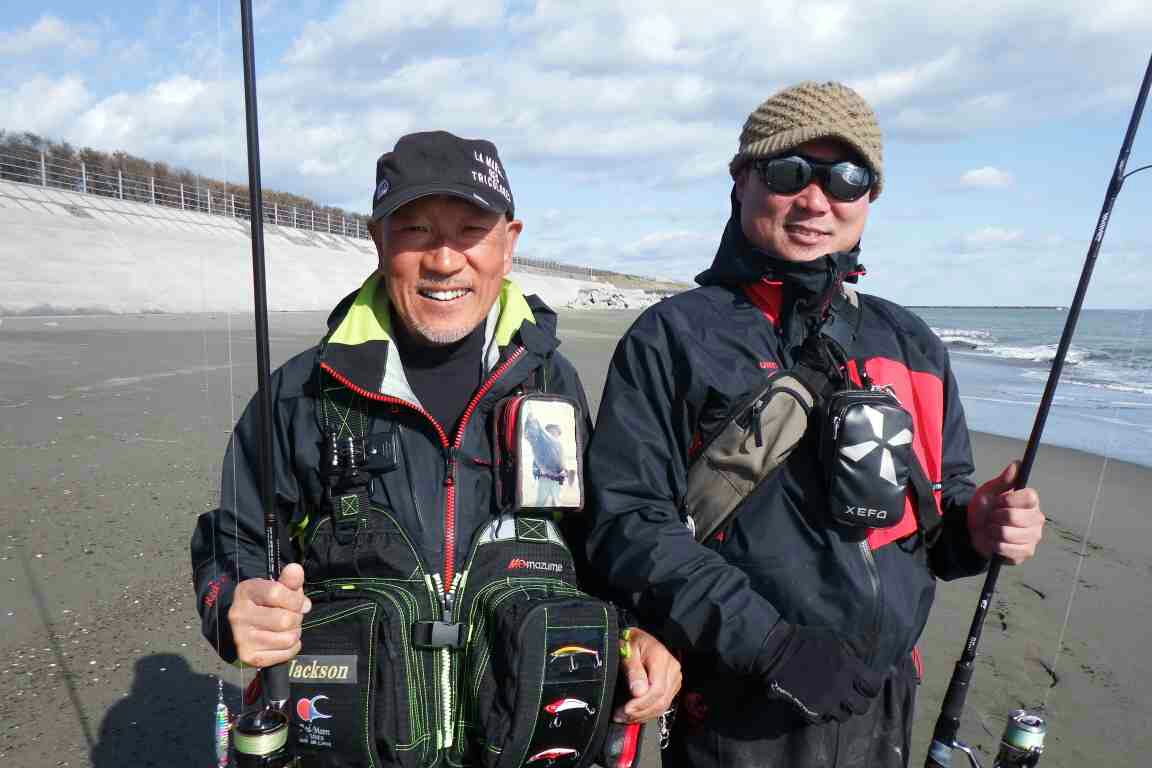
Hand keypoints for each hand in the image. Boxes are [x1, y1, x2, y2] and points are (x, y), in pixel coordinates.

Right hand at [228, 563, 311, 667]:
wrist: (241, 627)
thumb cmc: (265, 604)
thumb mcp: (276, 586)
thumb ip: (289, 580)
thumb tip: (296, 570)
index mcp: (246, 592)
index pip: (277, 593)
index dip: (295, 598)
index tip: (298, 601)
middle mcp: (239, 615)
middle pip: (285, 620)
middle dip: (297, 618)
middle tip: (293, 616)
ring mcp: (241, 638)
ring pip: (287, 639)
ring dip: (295, 633)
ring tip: (288, 628)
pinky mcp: (248, 656)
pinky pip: (285, 654)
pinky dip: (292, 648)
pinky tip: (283, 640)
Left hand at [612, 627, 681, 723]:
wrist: (640, 638)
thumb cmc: (632, 642)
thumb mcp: (627, 651)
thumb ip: (633, 670)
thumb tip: (638, 692)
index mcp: (661, 658)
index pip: (657, 689)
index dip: (642, 703)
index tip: (626, 709)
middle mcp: (672, 669)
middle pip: (661, 700)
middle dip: (640, 712)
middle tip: (621, 716)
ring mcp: (674, 678)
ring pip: (663, 705)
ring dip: (643, 715)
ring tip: (624, 717)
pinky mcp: (672, 686)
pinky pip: (663, 704)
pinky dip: (648, 712)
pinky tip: (635, 714)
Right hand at [761, 625, 880, 722]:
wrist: (776, 650)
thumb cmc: (804, 639)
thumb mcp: (833, 637)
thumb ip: (856, 645)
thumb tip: (872, 646)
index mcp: (850, 668)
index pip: (874, 686)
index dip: (871, 686)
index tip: (864, 684)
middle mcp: (841, 687)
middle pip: (862, 708)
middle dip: (857, 701)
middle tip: (848, 695)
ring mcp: (826, 701)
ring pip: (844, 717)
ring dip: (840, 709)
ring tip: (831, 699)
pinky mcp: (810, 710)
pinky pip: (823, 720)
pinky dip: (822, 714)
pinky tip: (816, 702)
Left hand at [967, 462, 1043, 563]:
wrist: (973, 530)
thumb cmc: (984, 508)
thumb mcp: (989, 491)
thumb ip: (1003, 480)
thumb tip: (1017, 463)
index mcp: (1031, 502)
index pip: (1029, 497)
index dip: (1008, 500)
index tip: (997, 501)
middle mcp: (1037, 519)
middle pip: (1016, 517)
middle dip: (996, 517)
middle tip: (992, 517)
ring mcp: (1033, 537)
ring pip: (1009, 534)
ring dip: (993, 531)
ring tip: (993, 529)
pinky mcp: (1026, 552)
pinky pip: (1007, 549)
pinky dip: (994, 545)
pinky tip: (995, 541)